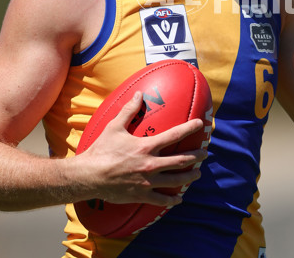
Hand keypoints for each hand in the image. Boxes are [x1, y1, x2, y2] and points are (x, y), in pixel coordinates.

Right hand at [76, 91, 207, 206]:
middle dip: (196, 156)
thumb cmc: (101, 150)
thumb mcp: (115, 127)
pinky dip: (172, 200)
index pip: (174, 135)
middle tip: (205, 153)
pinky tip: (179, 199)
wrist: (88, 176)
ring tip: (198, 174)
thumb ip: (129, 110)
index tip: (200, 124)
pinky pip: (161, 200)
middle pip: (181, 160)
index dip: (189, 128)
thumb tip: (138, 94)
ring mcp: (148, 181)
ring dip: (190, 176)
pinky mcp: (141, 195)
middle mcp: (151, 164)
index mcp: (147, 146)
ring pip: (176, 180)